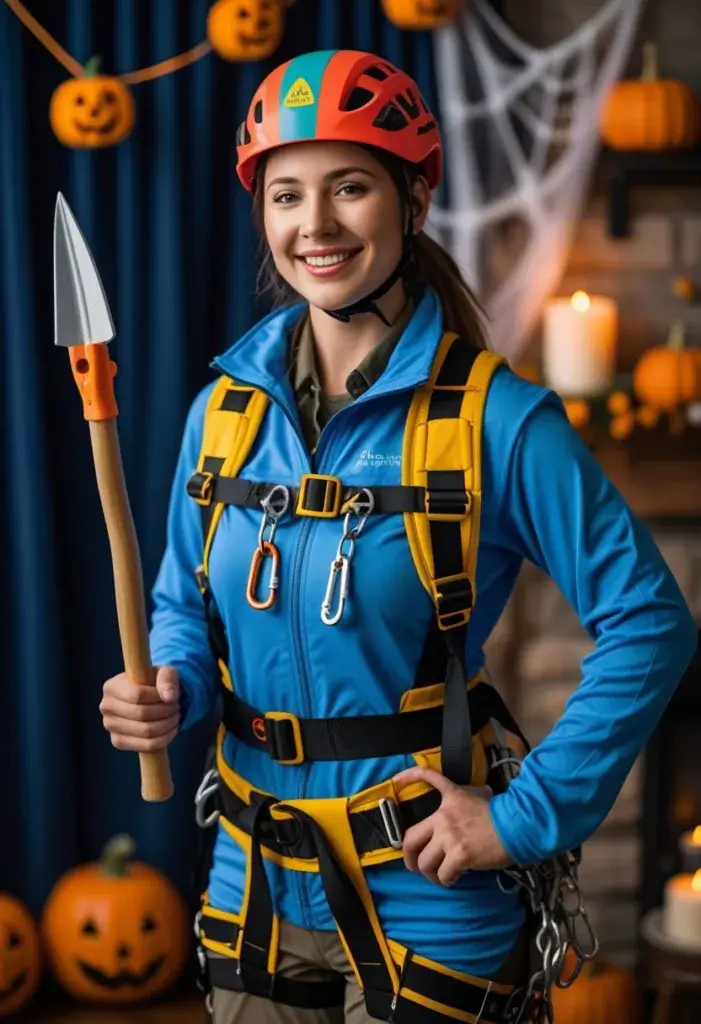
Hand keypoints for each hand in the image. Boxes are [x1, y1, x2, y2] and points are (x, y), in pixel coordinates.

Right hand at [100, 666, 179, 751]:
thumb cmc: (154, 682)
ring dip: (166, 726)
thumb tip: (169, 697)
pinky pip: (144, 746)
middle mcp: (106, 706)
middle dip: (166, 712)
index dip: (159, 698)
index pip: (138, 695)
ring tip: (175, 718)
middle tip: (177, 708)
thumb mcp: (164, 672)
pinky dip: (162, 740)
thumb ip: (167, 678)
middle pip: (141, 714)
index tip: (172, 697)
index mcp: (112, 687)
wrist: (147, 698)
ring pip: (144, 731)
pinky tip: (170, 731)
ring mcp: (110, 726)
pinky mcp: (117, 741)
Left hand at [392, 766, 510, 886]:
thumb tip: (476, 796)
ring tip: (441, 877)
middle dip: (409, 857)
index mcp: (448, 799)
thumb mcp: (480, 794)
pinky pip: (444, 874)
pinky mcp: (459, 855)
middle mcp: (442, 818)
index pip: (426, 778)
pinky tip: (455, 878)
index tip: (395, 781)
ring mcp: (449, 837)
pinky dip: (447, 880)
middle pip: (410, 839)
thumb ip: (467, 797)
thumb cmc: (501, 812)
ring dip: (431, 874)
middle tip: (415, 866)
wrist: (517, 826)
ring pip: (425, 863)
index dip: (407, 777)